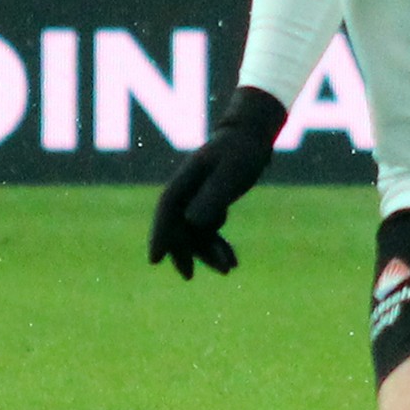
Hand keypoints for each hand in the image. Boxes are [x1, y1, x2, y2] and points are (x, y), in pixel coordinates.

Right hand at [149, 87, 287, 277]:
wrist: (253, 134)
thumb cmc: (243, 150)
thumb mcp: (231, 174)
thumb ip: (212, 197)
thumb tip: (191, 223)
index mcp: (187, 180)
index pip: (166, 210)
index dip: (160, 235)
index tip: (155, 259)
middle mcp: (188, 190)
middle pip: (178, 225)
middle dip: (183, 251)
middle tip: (189, 275)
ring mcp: (198, 196)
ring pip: (195, 230)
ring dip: (208, 251)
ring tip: (228, 269)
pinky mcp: (210, 200)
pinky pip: (208, 228)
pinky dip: (217, 244)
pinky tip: (232, 260)